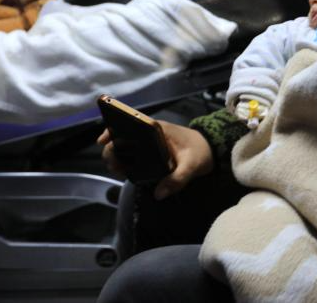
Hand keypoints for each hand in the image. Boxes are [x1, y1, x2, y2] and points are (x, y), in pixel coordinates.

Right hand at [96, 120, 213, 200]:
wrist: (213, 148)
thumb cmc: (202, 151)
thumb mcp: (192, 166)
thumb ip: (177, 179)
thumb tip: (158, 194)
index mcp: (157, 128)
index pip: (130, 122)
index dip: (114, 129)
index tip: (103, 141)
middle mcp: (151, 132)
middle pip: (124, 136)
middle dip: (113, 149)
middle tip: (114, 165)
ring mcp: (152, 141)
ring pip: (128, 145)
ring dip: (119, 156)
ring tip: (118, 170)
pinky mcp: (154, 150)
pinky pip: (136, 153)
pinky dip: (128, 160)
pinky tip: (126, 171)